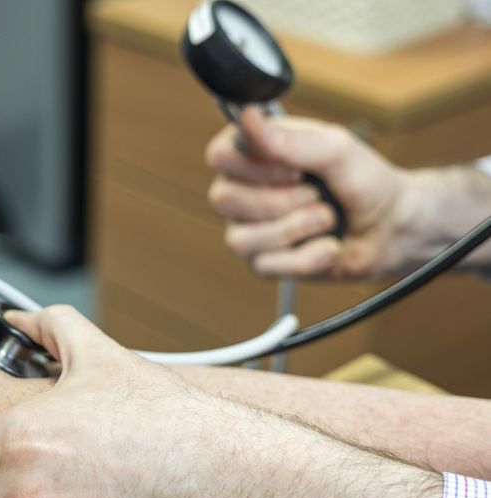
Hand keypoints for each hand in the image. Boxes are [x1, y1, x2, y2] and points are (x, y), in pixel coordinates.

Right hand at [206, 106, 421, 278]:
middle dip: (280, 202)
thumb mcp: (334, 150)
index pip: (219, 155)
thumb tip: (246, 117)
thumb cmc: (364, 180)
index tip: (295, 168)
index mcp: (255, 153)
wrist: (391, 228)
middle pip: (223, 199)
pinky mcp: (263, 261)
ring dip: (295, 230)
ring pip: (239, 239)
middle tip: (316, 195)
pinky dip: (307, 257)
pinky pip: (265, 265)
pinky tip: (328, 247)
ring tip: (326, 220)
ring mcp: (249, 227)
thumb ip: (288, 139)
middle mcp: (243, 189)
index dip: (254, 166)